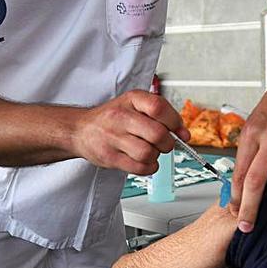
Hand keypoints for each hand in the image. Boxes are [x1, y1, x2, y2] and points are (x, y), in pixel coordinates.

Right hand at [71, 90, 188, 175]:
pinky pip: (139, 168)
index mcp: (131, 99)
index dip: (175, 122)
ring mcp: (113, 137)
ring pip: (148, 154)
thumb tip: (185, 135)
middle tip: (163, 144)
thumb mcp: (135, 106)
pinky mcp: (109, 157)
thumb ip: (162, 116)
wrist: (81, 130)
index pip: (159, 107)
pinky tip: (144, 162)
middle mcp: (121, 116)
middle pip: (157, 134)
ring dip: (155, 157)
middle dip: (168, 144)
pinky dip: (148, 168)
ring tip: (149, 152)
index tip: (180, 132)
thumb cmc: (112, 118)